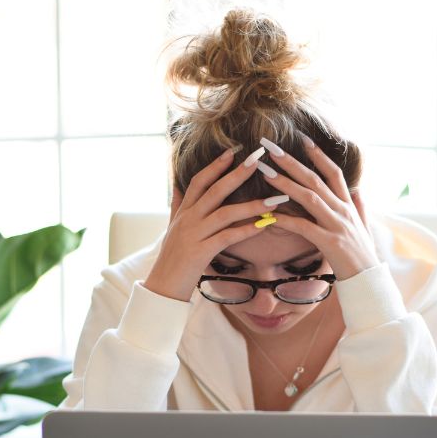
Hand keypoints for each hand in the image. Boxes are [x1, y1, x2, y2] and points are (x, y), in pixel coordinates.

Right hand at [144, 147, 280, 301]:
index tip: (233, 151)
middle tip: (257, 159)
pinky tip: (264, 225)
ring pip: (225, 213)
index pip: (199, 181)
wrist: (162, 286)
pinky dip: (246, 230)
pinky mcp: (201, 252)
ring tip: (275, 199)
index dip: (215, 165)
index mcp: (184, 211)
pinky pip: (227, 237)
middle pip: (214, 190)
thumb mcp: (172, 227)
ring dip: (251, 205)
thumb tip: (177, 185)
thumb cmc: (171, 258)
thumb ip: (176, 205)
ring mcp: (194, 235)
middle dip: (237, 174)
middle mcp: (188, 219)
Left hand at [257, 138, 379, 279]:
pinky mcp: (329, 242)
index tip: (303, 140)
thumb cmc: (363, 256)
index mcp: (349, 205)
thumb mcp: (365, 227)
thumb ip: (361, 207)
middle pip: (316, 179)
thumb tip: (357, 190)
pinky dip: (286, 219)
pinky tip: (269, 214)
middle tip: (271, 148)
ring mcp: (337, 225)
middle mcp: (343, 211)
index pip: (334, 173)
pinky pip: (304, 227)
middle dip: (292, 162)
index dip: (319, 156)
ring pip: (309, 197)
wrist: (369, 281)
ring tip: (266, 172)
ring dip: (285, 183)